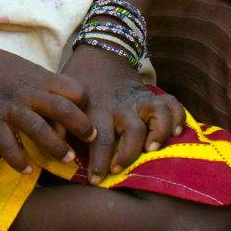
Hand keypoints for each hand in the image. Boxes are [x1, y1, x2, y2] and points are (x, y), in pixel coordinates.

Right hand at [0, 43, 92, 174]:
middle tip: (92, 140)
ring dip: (55, 147)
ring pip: (38, 128)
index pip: (75, 90)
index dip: (85, 105)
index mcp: (39, 77)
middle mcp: (28, 92)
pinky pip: (7, 143)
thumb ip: (43, 86)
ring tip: (66, 160)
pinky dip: (18, 159)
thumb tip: (61, 108)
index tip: (88, 119)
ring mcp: (9, 106)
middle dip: (81, 127)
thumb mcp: (25, 69)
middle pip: (63, 109)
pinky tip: (26, 170)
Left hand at [63, 45, 184, 179]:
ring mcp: (138, 99)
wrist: (100, 49)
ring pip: (156, 115)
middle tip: (120, 169)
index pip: (100, 139)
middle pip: (131, 131)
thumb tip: (53, 147)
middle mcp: (120, 106)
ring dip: (158, 133)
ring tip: (152, 149)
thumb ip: (58, 121)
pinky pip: (171, 104)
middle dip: (128, 153)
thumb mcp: (63, 97)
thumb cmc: (78, 80)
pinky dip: (178, 117)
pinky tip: (176, 133)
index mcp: (96, 108)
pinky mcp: (150, 95)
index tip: (97, 180)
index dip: (100, 162)